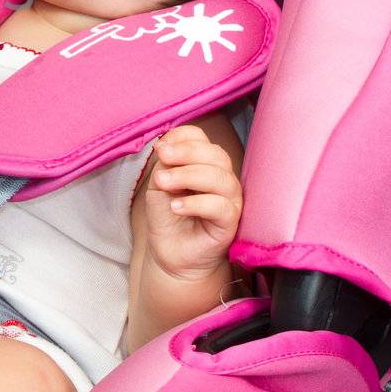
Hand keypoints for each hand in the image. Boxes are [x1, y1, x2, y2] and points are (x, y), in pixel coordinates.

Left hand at [143, 125, 243, 280]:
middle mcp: (223, 178)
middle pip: (216, 154)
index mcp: (206, 163)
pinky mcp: (231, 222)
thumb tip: (166, 145)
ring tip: (163, 183)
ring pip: (220, 178)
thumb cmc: (168, 216)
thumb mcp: (160, 184)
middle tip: (162, 157)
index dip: (183, 139)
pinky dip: (196, 203)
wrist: (170, 252)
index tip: (160, 149)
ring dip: (187, 175)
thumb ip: (166, 164)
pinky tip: (175, 206)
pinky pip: (220, 207)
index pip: (203, 140)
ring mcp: (230, 200)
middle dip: (186, 152)